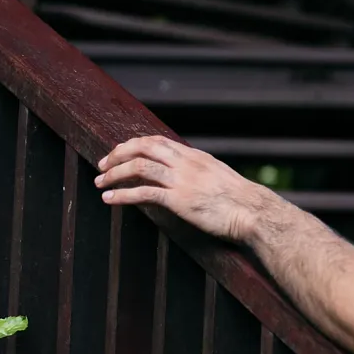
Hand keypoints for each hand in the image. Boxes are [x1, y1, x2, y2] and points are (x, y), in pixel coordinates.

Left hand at [96, 136, 274, 244]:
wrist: (253, 212)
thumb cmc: (241, 201)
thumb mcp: (220, 177)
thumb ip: (201, 173)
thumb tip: (189, 177)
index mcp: (195, 156)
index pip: (156, 142)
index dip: (133, 145)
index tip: (119, 153)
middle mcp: (186, 163)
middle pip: (142, 148)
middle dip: (117, 154)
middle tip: (102, 165)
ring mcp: (182, 181)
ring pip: (138, 167)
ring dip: (114, 174)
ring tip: (100, 183)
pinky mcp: (179, 201)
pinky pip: (143, 193)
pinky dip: (122, 195)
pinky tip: (110, 199)